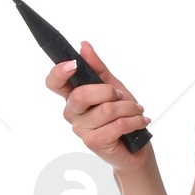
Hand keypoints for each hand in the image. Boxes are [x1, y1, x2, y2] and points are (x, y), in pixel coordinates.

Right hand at [44, 41, 151, 167]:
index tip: (73, 64)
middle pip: (81, 95)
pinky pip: (116, 125)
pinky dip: (134, 121)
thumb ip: (97, 68)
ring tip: (136, 111)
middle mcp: (73, 113)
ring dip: (129, 108)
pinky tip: (140, 122)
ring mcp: (81, 129)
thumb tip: (84, 46)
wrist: (137, 148)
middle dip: (109, 91)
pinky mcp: (94, 143)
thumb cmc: (123, 116)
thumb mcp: (113, 86)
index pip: (54, 83)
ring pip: (106, 110)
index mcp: (73, 96)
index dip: (59, 72)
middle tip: (122, 96)